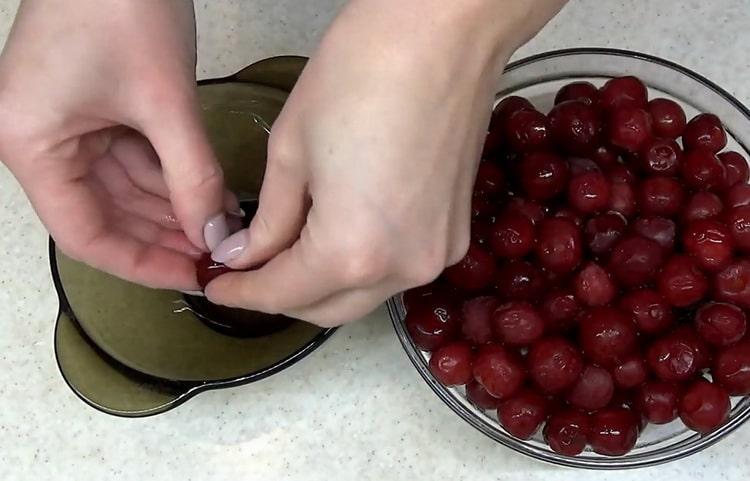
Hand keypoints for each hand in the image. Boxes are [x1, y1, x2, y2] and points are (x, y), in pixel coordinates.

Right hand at [0, 0, 234, 289]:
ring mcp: (65, 124)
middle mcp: (39, 142)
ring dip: (172, 208)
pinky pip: (131, 159)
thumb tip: (215, 234)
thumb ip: (191, 175)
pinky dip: (169, 177)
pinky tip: (208, 194)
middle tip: (216, 254)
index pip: (84, 235)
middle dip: (164, 236)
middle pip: (105, 215)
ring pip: (123, 190)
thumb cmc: (122, 8)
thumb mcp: (164, 103)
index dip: (140, 264)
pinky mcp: (92, 109)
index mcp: (31, 145)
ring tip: (221, 227)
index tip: (189, 278)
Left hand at [205, 0, 565, 324]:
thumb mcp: (291, 151)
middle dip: (280, 295)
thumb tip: (247, 255)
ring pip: (363, 295)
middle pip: (326, 310)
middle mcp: (401, 269)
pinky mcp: (456, 235)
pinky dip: (360, 265)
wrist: (443, 36)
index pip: (282, 295)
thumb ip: (268, 221)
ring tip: (288, 248)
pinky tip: (338, 234)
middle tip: (245, 269)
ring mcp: (436, 255)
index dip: (240, 292)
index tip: (215, 281)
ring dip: (322, 284)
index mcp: (352, 252)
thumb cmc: (362, 74)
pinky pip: (395, 269)